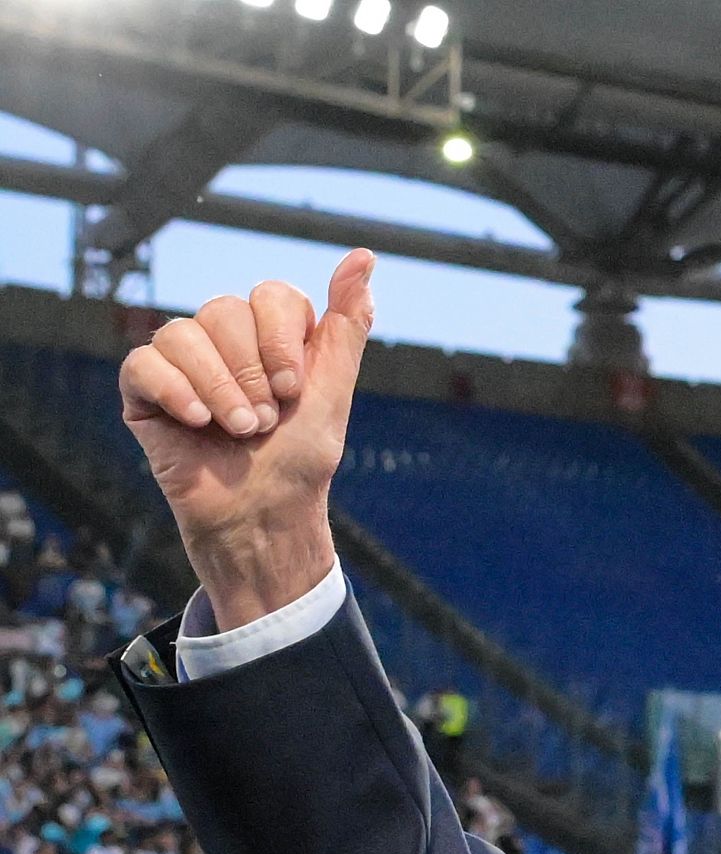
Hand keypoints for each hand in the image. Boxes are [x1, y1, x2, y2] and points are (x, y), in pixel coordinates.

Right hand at [119, 249, 376, 629]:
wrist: (263, 518)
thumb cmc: (300, 461)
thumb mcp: (333, 391)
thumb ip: (347, 325)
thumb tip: (363, 256)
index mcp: (272, 336)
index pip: (271, 294)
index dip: (281, 338)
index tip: (294, 388)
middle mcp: (226, 342)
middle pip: (224, 310)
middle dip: (250, 371)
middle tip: (265, 421)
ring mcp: (182, 364)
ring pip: (181, 332)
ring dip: (218, 387)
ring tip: (239, 430)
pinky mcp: (145, 392)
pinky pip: (143, 363)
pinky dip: (175, 391)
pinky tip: (197, 423)